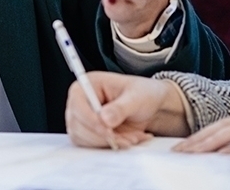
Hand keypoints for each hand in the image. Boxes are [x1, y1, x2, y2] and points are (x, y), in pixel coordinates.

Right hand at [67, 72, 185, 148]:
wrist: (152, 107)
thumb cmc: (142, 94)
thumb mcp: (137, 97)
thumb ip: (120, 108)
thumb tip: (104, 119)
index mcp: (89, 84)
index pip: (77, 103)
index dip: (90, 119)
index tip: (108, 131)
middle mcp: (82, 101)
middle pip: (77, 125)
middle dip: (103, 136)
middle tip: (126, 138)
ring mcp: (84, 118)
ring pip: (84, 138)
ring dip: (109, 142)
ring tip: (130, 137)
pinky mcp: (89, 132)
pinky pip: (92, 145)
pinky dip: (110, 146)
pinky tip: (126, 139)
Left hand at [172, 114, 229, 153]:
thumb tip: (225, 154)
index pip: (214, 129)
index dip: (196, 138)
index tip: (179, 148)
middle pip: (216, 129)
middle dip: (196, 141)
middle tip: (177, 152)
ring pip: (229, 131)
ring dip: (210, 142)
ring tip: (193, 152)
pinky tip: (225, 153)